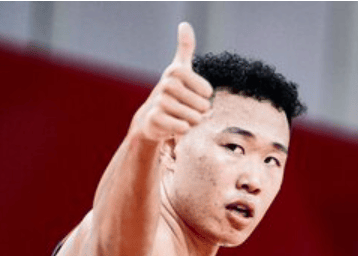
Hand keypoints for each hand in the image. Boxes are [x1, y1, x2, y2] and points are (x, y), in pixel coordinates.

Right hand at [131, 22, 213, 141]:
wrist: (150, 117)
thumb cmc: (171, 92)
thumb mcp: (179, 69)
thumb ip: (185, 48)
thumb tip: (184, 24)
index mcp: (176, 71)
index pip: (206, 90)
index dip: (204, 97)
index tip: (197, 95)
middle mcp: (166, 85)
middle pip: (201, 105)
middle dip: (200, 111)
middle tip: (190, 110)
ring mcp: (159, 102)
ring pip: (192, 117)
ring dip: (193, 121)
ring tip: (184, 118)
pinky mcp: (155, 119)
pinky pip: (180, 127)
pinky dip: (183, 129)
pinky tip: (178, 126)